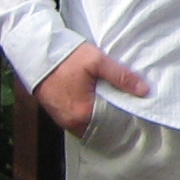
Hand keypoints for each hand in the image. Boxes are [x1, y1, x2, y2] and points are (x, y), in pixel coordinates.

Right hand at [35, 43, 149, 136]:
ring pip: (89, 124)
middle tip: (128, 108)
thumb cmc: (66, 57)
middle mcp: (71, 121)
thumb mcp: (97, 61)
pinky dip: (89, 115)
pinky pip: (78, 120)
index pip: (112, 124)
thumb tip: (144, 91)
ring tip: (114, 104)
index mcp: (83, 112)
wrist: (36, 52)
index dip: (125, 118)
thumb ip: (121, 77)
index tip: (136, 111)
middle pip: (100, 127)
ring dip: (101, 117)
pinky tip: (98, 103)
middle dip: (114, 119)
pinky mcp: (56, 113)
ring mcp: (62, 119)